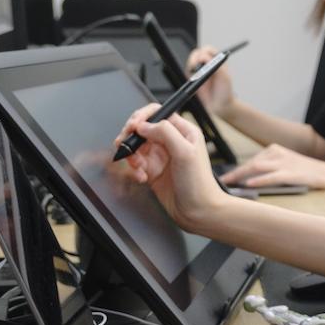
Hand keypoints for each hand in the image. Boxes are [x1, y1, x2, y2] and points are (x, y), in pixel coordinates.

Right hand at [115, 104, 226, 230]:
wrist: (198, 211)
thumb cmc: (199, 183)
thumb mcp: (185, 152)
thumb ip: (165, 132)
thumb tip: (144, 125)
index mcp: (183, 131)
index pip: (157, 112)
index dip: (141, 117)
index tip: (132, 127)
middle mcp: (171, 141)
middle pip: (142, 128)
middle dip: (131, 137)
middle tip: (125, 146)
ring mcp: (161, 156)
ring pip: (136, 146)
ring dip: (132, 156)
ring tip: (138, 167)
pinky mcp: (153, 170)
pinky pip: (136, 164)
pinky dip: (134, 170)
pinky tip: (142, 178)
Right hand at [187, 46, 235, 116]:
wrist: (220, 106)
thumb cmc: (225, 91)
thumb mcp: (224, 77)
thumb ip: (216, 66)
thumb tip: (204, 57)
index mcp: (217, 61)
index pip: (208, 50)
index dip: (204, 52)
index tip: (203, 59)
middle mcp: (208, 64)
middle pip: (197, 53)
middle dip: (194, 58)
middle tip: (194, 66)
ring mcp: (200, 71)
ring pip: (191, 62)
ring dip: (191, 65)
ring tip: (194, 73)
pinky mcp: (194, 78)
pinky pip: (187, 72)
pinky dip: (188, 73)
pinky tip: (193, 79)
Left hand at [219, 144, 324, 189]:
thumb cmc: (305, 173)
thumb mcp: (285, 166)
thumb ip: (268, 170)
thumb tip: (248, 180)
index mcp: (274, 150)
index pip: (251, 161)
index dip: (237, 170)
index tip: (225, 178)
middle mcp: (277, 153)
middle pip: (250, 163)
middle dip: (235, 173)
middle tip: (222, 182)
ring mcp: (284, 162)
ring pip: (257, 167)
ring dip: (241, 175)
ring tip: (229, 183)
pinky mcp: (291, 173)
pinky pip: (271, 176)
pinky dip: (259, 180)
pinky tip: (249, 184)